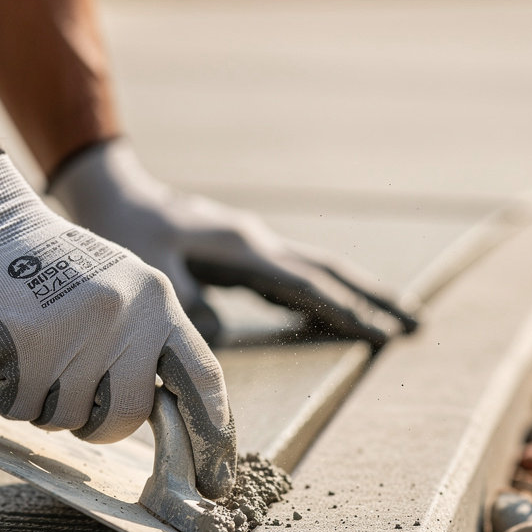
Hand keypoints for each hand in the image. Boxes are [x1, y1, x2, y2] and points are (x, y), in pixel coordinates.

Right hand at [0, 150, 235, 498]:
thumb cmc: (51, 265)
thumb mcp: (119, 286)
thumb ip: (145, 341)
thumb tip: (165, 409)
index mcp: (157, 303)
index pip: (202, 378)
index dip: (212, 433)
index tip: (216, 476)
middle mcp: (126, 317)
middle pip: (127, 416)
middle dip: (97, 425)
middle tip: (73, 399)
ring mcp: (77, 331)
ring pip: (68, 418)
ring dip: (45, 404)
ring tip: (34, 355)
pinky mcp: (27, 345)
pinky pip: (23, 408)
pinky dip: (10, 394)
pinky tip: (6, 353)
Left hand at [49, 139, 417, 345]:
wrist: (115, 195)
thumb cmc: (128, 234)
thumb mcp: (151, 272)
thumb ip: (190, 303)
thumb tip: (225, 336)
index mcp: (243, 248)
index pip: (307, 285)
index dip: (346, 312)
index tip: (383, 335)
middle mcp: (258, 244)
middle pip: (329, 273)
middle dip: (373, 299)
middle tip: (416, 324)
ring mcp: (253, 247)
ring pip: (317, 273)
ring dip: (356, 296)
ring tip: (394, 320)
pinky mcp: (243, 255)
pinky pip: (294, 279)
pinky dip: (322, 296)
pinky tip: (332, 312)